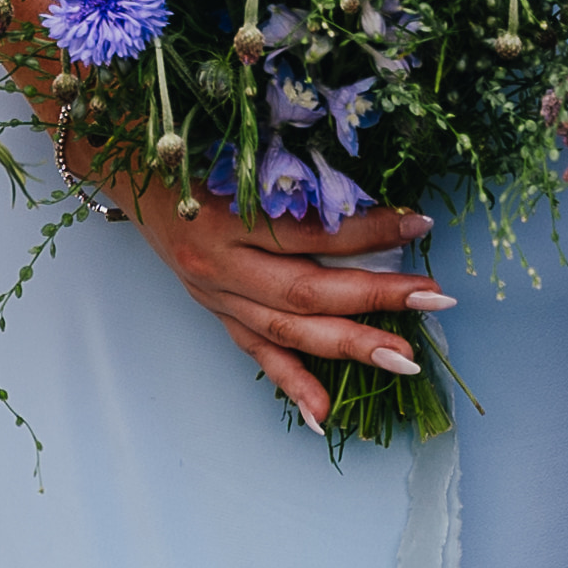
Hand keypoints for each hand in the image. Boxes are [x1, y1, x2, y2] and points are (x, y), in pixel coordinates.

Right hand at [125, 186, 446, 432]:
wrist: (134, 173)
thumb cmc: (193, 152)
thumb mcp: (242, 155)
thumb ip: (297, 181)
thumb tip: (370, 199)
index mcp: (227, 217)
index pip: (310, 232)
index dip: (368, 230)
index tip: (420, 224)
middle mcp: (220, 264)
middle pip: (305, 291)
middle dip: (374, 298)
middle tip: (433, 298)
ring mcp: (217, 295)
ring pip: (287, 330)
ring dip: (349, 345)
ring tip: (403, 359)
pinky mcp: (216, 312)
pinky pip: (257, 353)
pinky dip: (293, 384)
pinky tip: (325, 415)